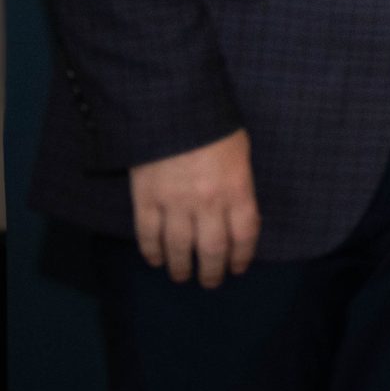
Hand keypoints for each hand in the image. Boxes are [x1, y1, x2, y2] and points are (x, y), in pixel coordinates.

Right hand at [130, 129, 259, 285]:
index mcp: (237, 190)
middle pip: (211, 249)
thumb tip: (239, 214)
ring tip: (183, 276)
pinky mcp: (146, 199)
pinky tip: (155, 260)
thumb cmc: (214, 126)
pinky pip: (147, 234)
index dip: (242, 256)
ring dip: (181, 267)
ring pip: (178, 248)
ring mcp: (174, 203)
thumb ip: (240, 185)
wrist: (172, 108)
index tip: (238, 268)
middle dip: (212, 271)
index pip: (244, 235)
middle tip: (210, 282)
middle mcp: (207, 203)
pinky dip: (151, 252)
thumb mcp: (241, 154)